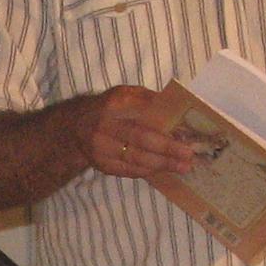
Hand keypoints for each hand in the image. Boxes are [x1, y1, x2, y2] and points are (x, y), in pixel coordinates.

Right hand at [69, 86, 193, 180]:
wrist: (77, 126)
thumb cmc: (110, 108)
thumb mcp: (126, 95)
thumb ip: (148, 101)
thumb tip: (176, 115)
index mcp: (114, 103)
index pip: (142, 111)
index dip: (164, 122)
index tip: (184, 131)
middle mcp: (104, 125)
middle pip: (139, 138)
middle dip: (167, 148)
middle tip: (188, 154)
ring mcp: (100, 147)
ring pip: (135, 158)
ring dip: (161, 164)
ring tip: (182, 167)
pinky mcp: (102, 164)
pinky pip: (128, 170)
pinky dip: (148, 171)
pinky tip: (163, 170)